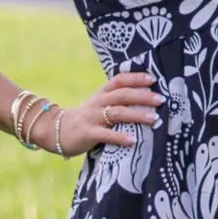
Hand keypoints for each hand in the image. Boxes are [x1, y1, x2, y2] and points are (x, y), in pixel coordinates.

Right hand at [29, 71, 163, 157]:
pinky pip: (106, 134)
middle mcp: (98, 102)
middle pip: (122, 95)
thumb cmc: (86, 118)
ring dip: (137, 115)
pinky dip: (120, 137)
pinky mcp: (87, 133)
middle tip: (161, 99)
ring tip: (154, 118)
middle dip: (143, 96)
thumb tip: (147, 98)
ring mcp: (92, 117)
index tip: (154, 79)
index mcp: (102, 93)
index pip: (120, 80)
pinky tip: (132, 141)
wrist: (56, 130)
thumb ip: (117, 100)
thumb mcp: (100, 104)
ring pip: (117, 113)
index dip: (136, 78)